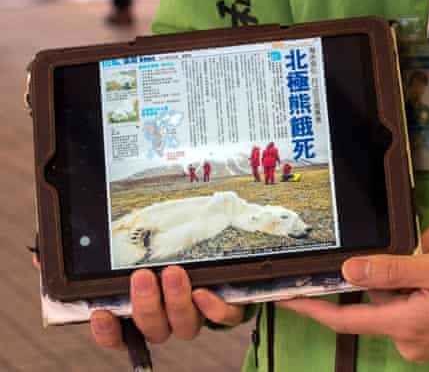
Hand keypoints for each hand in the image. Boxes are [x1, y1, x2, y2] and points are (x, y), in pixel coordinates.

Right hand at [31, 257, 243, 349]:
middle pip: (153, 328)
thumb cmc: (158, 259)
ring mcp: (196, 316)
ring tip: (175, 273)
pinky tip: (206, 291)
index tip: (100, 314)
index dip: (108, 332)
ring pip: (185, 326)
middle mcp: (166, 320)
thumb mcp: (119, 254)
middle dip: (145, 305)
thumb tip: (41, 256)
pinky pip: (223, 318)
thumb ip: (83, 259)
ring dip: (177, 301)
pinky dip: (215, 308)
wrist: (217, 262)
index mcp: (139, 314)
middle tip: (142, 277)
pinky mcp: (225, 308)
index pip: (117, 336)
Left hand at [279, 228, 428, 362]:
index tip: (284, 296)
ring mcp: (426, 343)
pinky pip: (419, 308)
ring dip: (414, 272)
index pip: (344, 320)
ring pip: (402, 299)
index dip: (312, 308)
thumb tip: (348, 272)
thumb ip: (392, 271)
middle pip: (379, 302)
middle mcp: (409, 341)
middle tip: (422, 240)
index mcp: (404, 326)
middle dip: (391, 268)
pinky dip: (426, 285)